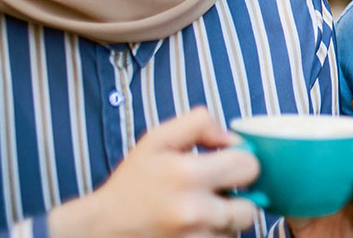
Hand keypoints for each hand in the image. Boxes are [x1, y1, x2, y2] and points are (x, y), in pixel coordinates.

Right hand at [49, 107, 259, 236]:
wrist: (102, 227)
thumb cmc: (132, 183)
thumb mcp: (156, 140)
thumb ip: (198, 125)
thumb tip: (233, 139)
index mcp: (187, 175)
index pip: (248, 167)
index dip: (241, 163)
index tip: (227, 165)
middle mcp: (194, 211)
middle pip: (250, 207)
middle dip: (239, 198)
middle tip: (216, 192)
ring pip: (236, 230)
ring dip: (226, 219)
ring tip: (201, 210)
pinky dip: (214, 235)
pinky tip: (194, 226)